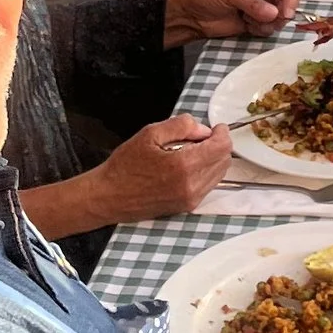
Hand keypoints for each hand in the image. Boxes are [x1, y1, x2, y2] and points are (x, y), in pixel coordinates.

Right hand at [93, 116, 231, 219]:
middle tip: (200, 137)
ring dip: (212, 159)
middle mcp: (192, 185)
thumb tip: (203, 130)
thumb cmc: (125, 165)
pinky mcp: (187, 207)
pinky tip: (187, 165)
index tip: (216, 128)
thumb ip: (181, 126)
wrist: (109, 196)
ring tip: (191, 151)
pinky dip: (205, 172)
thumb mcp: (150, 134)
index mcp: (184, 165)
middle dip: (218, 145)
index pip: (222, 148)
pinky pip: (208, 185)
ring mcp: (191, 199)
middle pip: (224, 161)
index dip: (223, 134)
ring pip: (219, 174)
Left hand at [167, 0, 301, 41]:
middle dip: (279, 14)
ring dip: (268, 23)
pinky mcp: (262, 19)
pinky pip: (273, 27)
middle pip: (290, 1)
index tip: (285, 14)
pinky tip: (246, 24)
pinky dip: (262, 29)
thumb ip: (253, 3)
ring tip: (248, 19)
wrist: (195, 15)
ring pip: (283, 17)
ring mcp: (266, 3)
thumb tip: (275, 13)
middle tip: (264, 20)